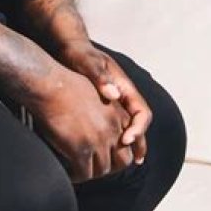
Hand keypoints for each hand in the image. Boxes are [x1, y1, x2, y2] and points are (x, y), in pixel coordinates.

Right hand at [30, 66, 135, 182]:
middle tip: (95, 166)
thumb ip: (105, 109)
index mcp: (118, 113)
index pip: (133, 142)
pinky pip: (84, 174)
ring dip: (91, 172)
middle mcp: (113, 129)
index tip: (116, 162)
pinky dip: (77, 177)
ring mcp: (98, 141)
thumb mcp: (95, 91)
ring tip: (78, 170)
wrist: (48, 83)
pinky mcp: (81, 149)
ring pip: (102, 170)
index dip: (125, 154)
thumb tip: (101, 121)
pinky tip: (68, 172)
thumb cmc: (64, 82)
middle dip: (110, 166)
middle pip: (122, 161)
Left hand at [56, 40, 151, 164]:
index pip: (142, 112)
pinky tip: (105, 151)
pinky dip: (114, 139)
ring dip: (130, 144)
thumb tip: (113, 94)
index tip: (126, 140)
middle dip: (139, 142)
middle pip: (138, 123)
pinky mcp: (101, 106)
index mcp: (124, 87)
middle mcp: (123, 96)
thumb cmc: (79, 54)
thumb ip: (99, 77)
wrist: (69, 48)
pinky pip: (114, 126)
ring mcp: (113, 102)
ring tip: (128, 162)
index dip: (138, 128)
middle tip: (135, 161)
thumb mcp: (88, 62)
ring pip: (128, 126)